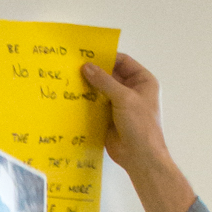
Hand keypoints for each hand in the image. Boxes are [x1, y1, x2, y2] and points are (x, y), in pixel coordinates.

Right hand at [80, 52, 197, 211]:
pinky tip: (71, 97)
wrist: (140, 157)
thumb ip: (105, 81)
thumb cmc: (140, 125)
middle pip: (110, 75)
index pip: (123, 62)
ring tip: (68, 80)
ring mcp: (119, 105)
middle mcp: (132, 91)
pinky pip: (95, 105)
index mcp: (143, 81)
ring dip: (88, 87)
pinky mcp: (108, 118)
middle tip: (73, 66)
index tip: (87, 54)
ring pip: (101, 90)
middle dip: (94, 72)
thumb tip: (86, 67)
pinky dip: (85, 102)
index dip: (107, 57)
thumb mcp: (124, 98)